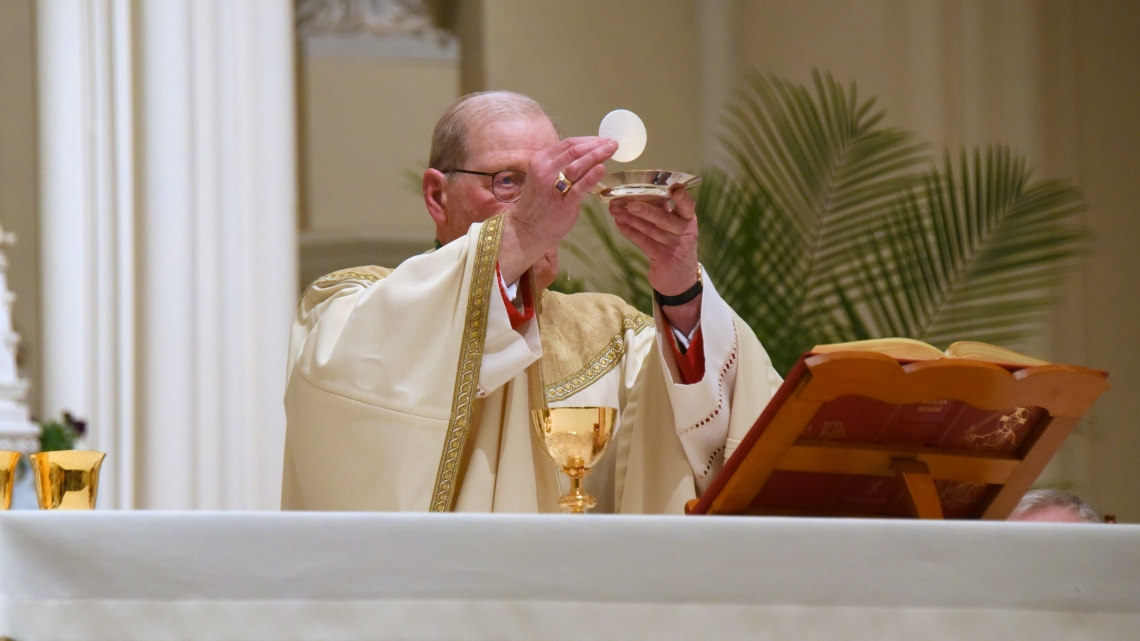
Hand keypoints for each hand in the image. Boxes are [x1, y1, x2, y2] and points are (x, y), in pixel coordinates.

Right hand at [499, 137, 616, 284]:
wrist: (528, 228)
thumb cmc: (540, 201)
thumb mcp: (545, 176)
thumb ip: (561, 164)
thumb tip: (586, 154)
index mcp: (541, 160)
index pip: (568, 144)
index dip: (588, 140)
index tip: (603, 140)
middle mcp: (545, 170)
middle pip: (575, 152)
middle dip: (596, 145)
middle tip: (612, 144)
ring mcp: (553, 187)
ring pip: (577, 166)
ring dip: (596, 156)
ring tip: (611, 151)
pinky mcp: (563, 203)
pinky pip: (579, 187)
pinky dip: (592, 176)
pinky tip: (602, 169)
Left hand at [609, 186, 701, 333]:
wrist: (680, 280)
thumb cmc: (675, 246)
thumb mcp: (676, 227)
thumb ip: (664, 210)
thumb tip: (643, 190)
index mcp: (688, 220)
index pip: (688, 206)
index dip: (682, 198)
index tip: (675, 188)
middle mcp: (683, 232)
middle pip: (664, 218)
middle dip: (645, 209)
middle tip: (628, 202)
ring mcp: (673, 246)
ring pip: (649, 230)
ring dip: (630, 219)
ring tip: (614, 209)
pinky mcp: (662, 258)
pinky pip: (643, 242)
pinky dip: (629, 232)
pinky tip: (619, 223)